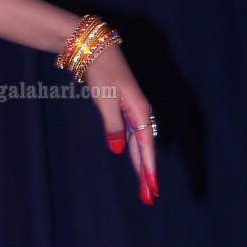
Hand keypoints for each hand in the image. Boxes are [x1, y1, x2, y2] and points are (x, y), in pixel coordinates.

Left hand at [83, 45, 158, 203]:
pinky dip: (134, 152)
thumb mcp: (105, 100)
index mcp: (140, 111)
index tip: (151, 188)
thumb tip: (119, 149)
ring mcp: (132, 112)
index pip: (146, 147)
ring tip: (145, 187)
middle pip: (145, 150)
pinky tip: (135, 163)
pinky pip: (132, 137)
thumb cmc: (102, 72)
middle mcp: (140, 113)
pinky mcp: (123, 110)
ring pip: (139, 145)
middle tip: (150, 198)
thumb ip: (112, 125)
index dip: (148, 169)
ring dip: (141, 167)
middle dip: (147, 174)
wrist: (96, 49)